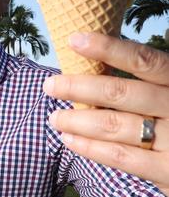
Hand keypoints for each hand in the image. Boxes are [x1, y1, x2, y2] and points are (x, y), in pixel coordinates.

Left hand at [44, 32, 168, 196]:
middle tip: (49, 86)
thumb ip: (147, 82)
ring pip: (114, 125)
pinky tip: (70, 140)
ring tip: (54, 118)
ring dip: (77, 121)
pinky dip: (90, 148)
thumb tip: (97, 65)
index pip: (144, 60)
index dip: (108, 48)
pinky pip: (121, 157)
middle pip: (120, 93)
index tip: (74, 39)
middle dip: (78, 88)